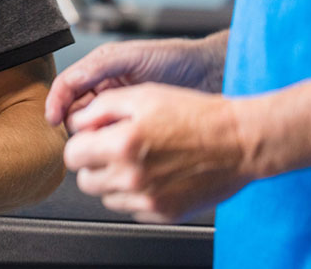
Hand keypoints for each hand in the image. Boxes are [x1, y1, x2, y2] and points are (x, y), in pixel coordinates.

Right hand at [45, 37, 218, 127]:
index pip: (67, 85)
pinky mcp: (134, 125)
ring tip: (99, 142)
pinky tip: (113, 146)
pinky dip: (107, 142)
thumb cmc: (175, 58)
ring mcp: (120, 108)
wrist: (210, 74)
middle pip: (74, 108)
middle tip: (81, 135)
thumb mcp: (134, 57)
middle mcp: (106, 87)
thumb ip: (101, 65)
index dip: (56, 101)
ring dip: (90, 134)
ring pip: (91, 126)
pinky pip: (111, 136)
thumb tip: (71, 80)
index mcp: (100, 68)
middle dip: (72, 121)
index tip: (52, 119)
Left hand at [65, 82, 253, 222]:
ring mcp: (148, 200)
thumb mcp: (142, 96)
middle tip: (113, 148)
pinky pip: (131, 208)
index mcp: (121, 145)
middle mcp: (132, 177)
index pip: (73, 155)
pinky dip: (135, 194)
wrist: (238, 141)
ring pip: (106, 197)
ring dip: (113, 180)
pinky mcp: (164, 214)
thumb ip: (101, 108)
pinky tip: (154, 173)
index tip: (91, 138)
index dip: (81, 143)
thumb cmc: (194, 114)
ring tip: (138, 158)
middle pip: (85, 180)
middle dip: (94, 163)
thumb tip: (77, 123)